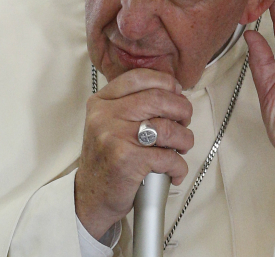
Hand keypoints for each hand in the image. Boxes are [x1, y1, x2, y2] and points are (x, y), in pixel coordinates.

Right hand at [75, 68, 193, 238]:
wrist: (90, 197)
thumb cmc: (108, 159)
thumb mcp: (109, 123)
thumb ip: (132, 105)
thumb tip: (174, 93)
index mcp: (102, 102)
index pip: (138, 77)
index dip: (165, 82)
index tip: (177, 94)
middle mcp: (105, 115)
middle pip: (158, 99)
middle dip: (182, 109)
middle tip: (185, 122)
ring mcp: (115, 136)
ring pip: (167, 128)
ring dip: (184, 139)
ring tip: (182, 147)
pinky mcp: (127, 160)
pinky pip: (168, 157)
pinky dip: (179, 166)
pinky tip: (175, 172)